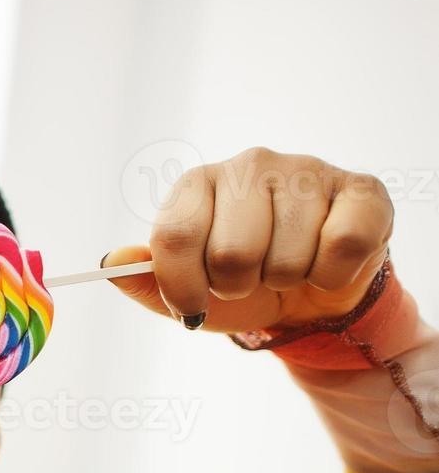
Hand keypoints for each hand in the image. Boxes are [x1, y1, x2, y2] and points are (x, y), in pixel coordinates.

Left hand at [106, 147, 392, 332]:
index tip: (192, 306)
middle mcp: (249, 165)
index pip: (175, 236)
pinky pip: (341, 245)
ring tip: (288, 268)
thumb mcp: (185, 293)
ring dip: (287, 281)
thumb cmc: (240, 286)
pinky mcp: (360, 189)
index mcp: (198, 184)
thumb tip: (113, 259)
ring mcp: (306, 171)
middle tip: (249, 279)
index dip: (182, 285)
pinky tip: (326, 263)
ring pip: (287, 256)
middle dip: (239, 286)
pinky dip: (332, 275)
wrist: (310, 297)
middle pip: (232, 252)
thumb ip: (145, 280)